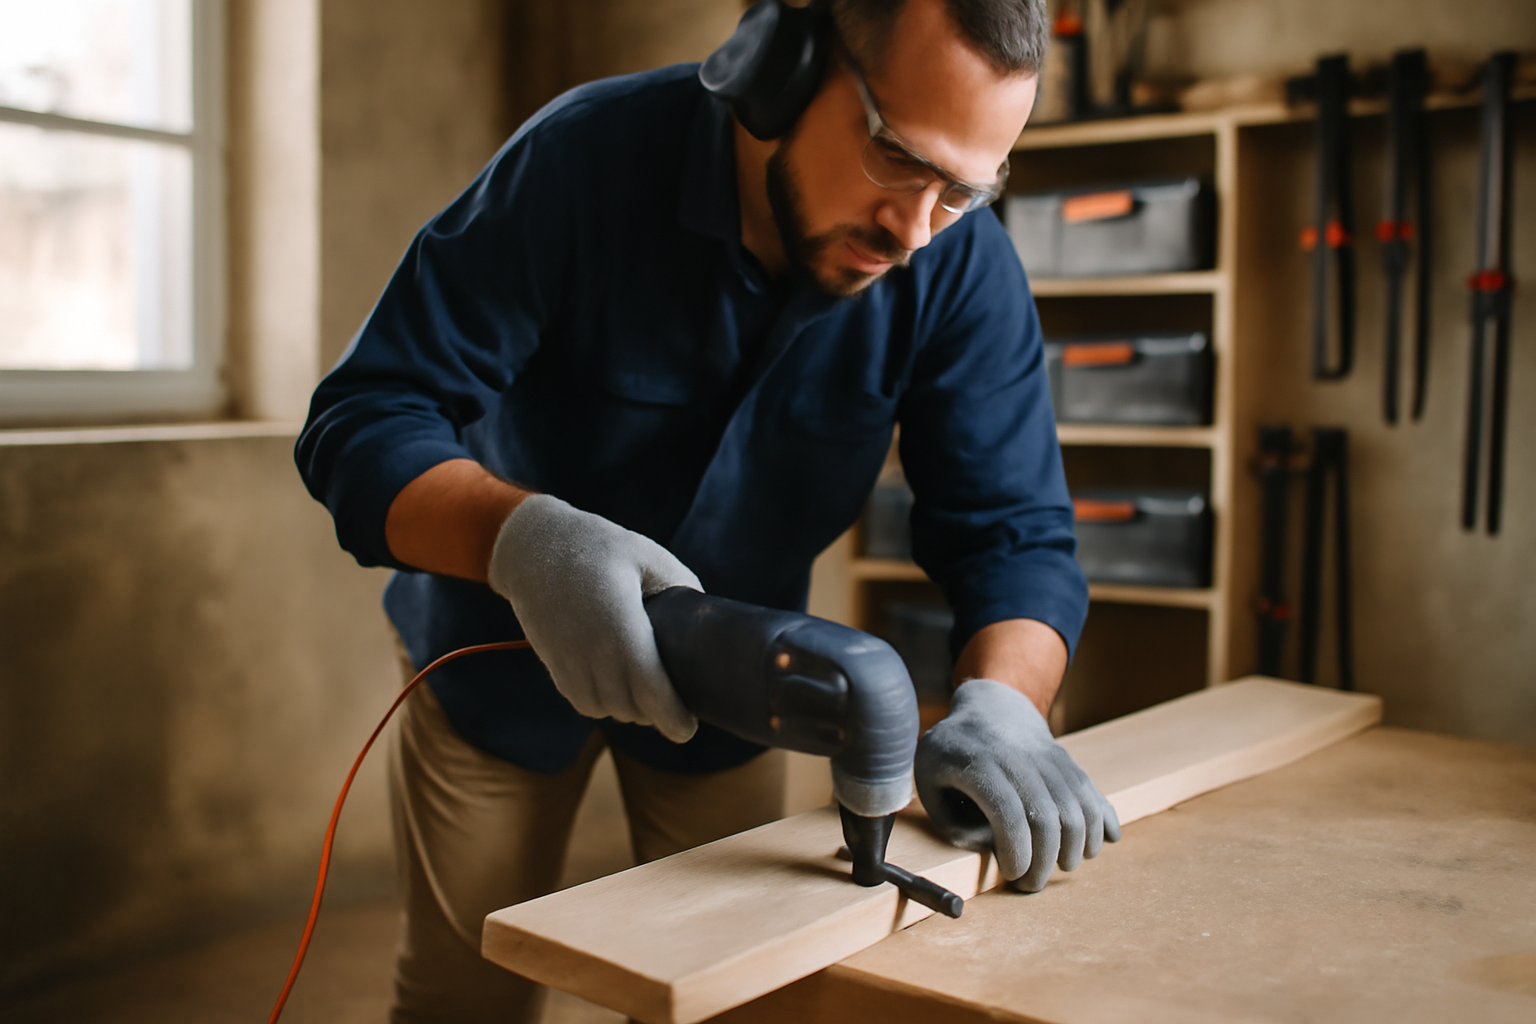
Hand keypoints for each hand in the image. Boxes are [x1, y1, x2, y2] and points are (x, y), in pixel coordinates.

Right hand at [487, 494, 700, 742]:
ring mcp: (567, 657)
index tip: (689, 730)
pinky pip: (580, 700)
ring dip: (628, 711)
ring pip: (603, 709)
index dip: (671, 717)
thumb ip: (681, 585)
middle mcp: (590, 648)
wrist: (532, 545)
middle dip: (654, 715)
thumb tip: (704, 620)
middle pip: (629, 706)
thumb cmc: (599, 546)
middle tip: (675, 708)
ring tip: (648, 700)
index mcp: (620, 624)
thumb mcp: (647, 555)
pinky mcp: (552, 660)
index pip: (649, 689)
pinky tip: (618, 693)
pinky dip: (602, 705)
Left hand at [915, 678, 1119, 892]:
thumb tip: (989, 848)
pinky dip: (1102, 822)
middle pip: (1048, 818)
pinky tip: (1104, 843)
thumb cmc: (953, 752)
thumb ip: (951, 822)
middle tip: (1031, 885)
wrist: (990, 706)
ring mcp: (1048, 757)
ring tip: (1060, 866)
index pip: (1008, 814)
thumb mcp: (929, 782)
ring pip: (1077, 809)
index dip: (1016, 853)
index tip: (1011, 875)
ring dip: (1075, 849)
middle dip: (1044, 863)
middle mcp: (1018, 757)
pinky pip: (1092, 794)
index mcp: (979, 763)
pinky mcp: (1068, 761)